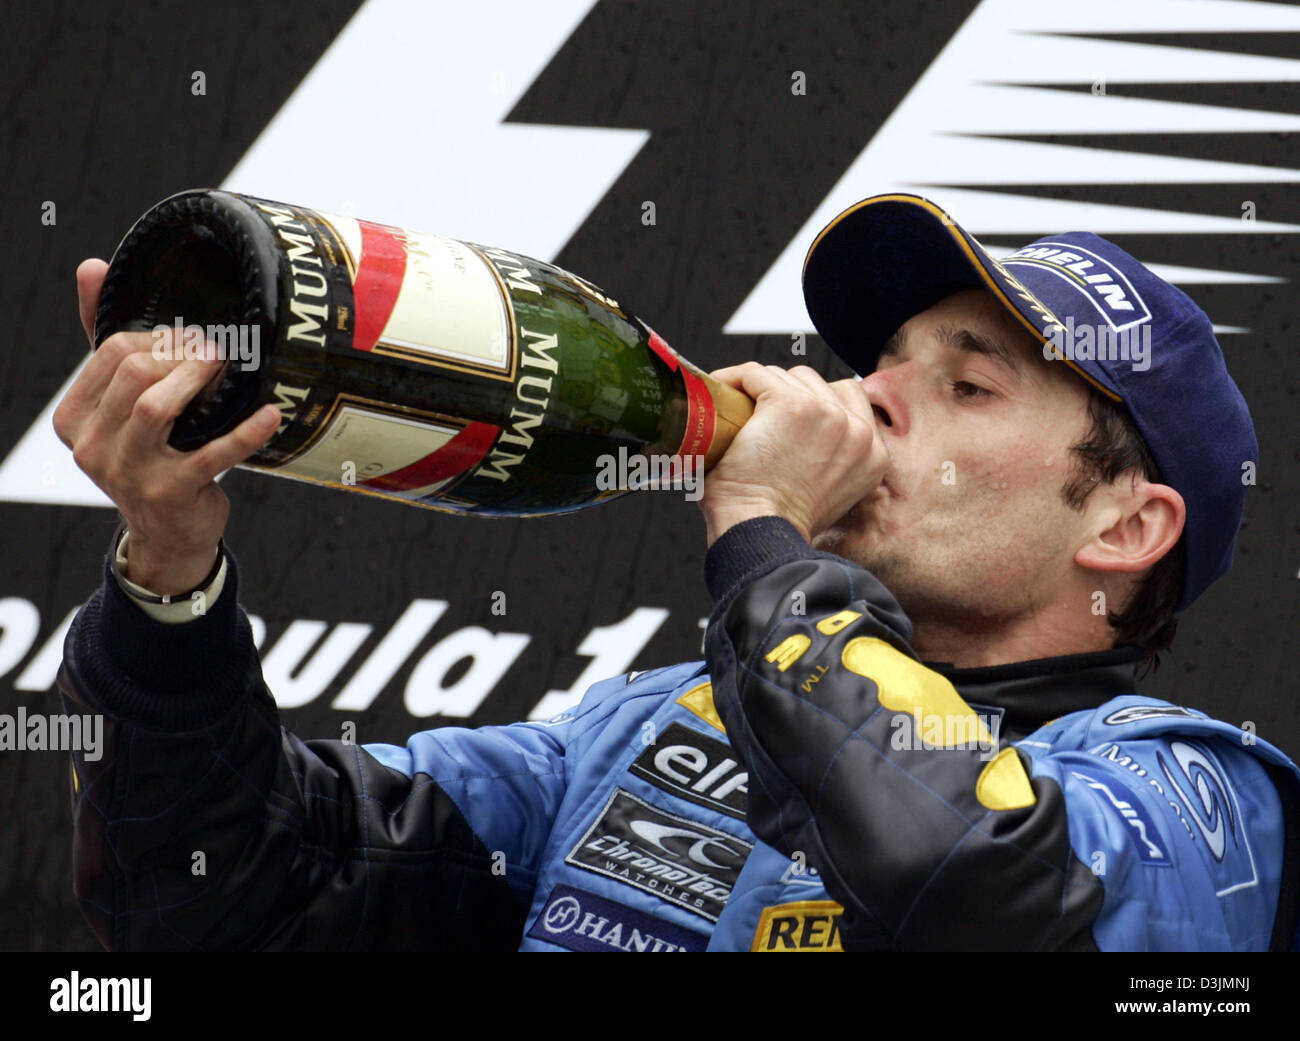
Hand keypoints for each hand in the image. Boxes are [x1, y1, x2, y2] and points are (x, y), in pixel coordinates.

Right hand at [53, 258, 280, 594]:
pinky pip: (213, 453)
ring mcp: (129, 473)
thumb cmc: (149, 456)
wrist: (168, 533)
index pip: (110, 353)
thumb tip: (91, 267)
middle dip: (181, 352)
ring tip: (227, 364)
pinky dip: (245, 431)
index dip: (157, 336)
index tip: (191, 338)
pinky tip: (269, 413)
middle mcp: (92, 446)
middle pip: (134, 372)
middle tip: (217, 348)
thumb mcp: (120, 405)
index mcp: (74, 418)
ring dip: (199, 377)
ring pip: (157, 406)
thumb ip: (103, 340)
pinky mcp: (172, 493)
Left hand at [698, 363, 888, 544]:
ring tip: (740, 412)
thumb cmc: (778, 526)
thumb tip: (805, 443)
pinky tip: (724, 395)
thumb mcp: (829, 495)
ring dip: (763, 390)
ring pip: (788, 376)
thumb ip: (832, 463)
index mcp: (873, 455)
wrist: (760, 535)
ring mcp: (826, 414)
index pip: (849, 400)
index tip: (787, 416)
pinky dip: (736, 381)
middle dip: (787, 396)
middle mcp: (857, 431)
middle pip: (818, 384)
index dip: (815, 402)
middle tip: (759, 419)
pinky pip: (757, 375)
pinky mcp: (790, 404)